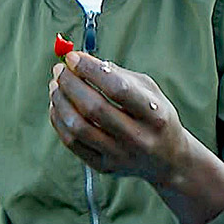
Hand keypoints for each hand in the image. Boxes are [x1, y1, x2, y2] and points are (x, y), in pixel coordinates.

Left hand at [49, 51, 188, 183]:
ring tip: (55, 86)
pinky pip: (72, 143)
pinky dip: (59, 121)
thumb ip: (118, 75)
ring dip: (61, 102)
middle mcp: (138, 138)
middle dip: (70, 84)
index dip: (91, 70)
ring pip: (78, 127)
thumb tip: (80, 61)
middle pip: (94, 108)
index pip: (118, 89)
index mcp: (155, 115)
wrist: (167, 159)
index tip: (72, 57)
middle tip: (59, 69)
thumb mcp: (150, 91)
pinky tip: (57, 106)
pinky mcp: (103, 166)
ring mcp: (119, 155)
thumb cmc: (154, 116)